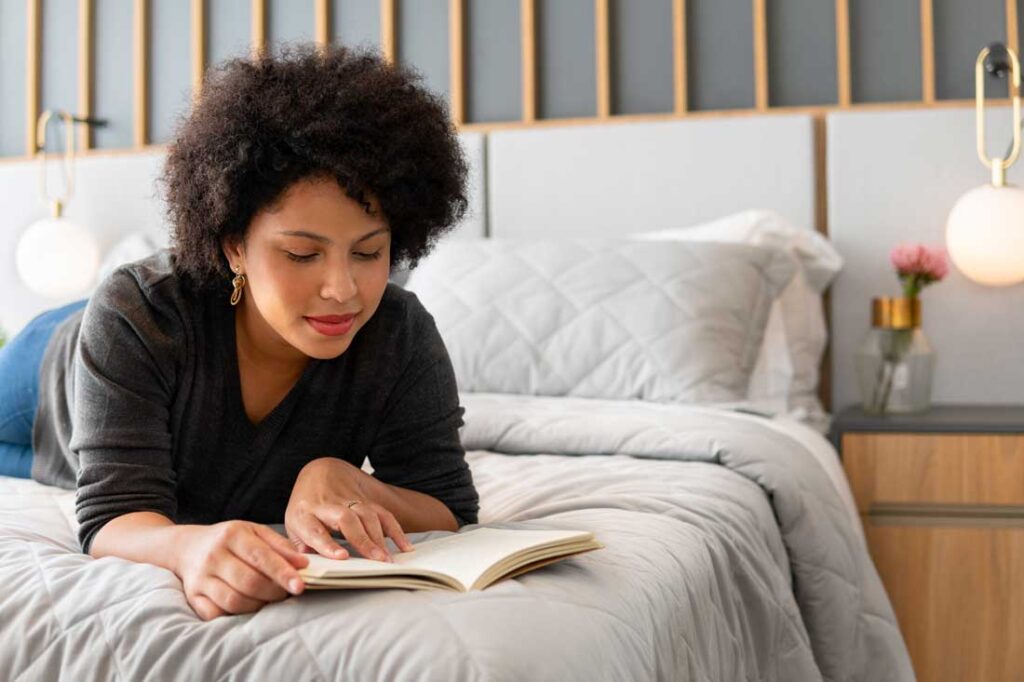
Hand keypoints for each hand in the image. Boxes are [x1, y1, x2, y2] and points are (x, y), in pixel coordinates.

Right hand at [174, 520, 309, 620]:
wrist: (187, 547)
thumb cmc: (230, 540)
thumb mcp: (255, 532)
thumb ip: (280, 546)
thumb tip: (303, 564)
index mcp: (232, 535)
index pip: (261, 557)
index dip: (282, 573)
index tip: (300, 586)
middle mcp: (214, 556)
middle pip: (249, 582)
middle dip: (273, 592)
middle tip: (285, 592)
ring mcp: (201, 578)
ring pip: (234, 601)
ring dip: (257, 605)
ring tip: (267, 598)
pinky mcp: (193, 596)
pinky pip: (216, 614)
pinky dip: (235, 614)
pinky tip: (246, 605)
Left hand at [285, 457, 414, 561]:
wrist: (319, 473)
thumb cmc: (305, 508)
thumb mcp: (293, 526)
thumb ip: (301, 548)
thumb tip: (309, 570)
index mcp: (304, 514)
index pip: (315, 530)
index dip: (328, 544)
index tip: (341, 557)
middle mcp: (327, 505)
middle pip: (347, 519)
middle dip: (363, 540)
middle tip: (377, 561)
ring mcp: (348, 500)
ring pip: (367, 515)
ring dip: (380, 538)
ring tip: (388, 559)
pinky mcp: (365, 499)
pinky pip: (383, 513)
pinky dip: (396, 530)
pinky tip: (404, 546)